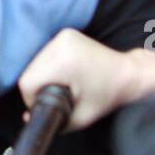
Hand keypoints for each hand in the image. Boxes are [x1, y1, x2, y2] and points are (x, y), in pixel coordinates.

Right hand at [18, 29, 154, 131]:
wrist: (127, 74)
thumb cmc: (108, 95)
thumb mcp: (80, 117)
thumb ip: (52, 119)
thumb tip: (27, 117)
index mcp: (63, 60)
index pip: (27, 82)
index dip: (33, 99)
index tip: (49, 103)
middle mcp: (60, 43)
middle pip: (29, 71)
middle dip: (39, 88)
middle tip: (59, 96)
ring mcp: (62, 36)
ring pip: (35, 62)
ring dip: (43, 77)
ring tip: (64, 84)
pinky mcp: (64, 35)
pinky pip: (44, 55)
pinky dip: (49, 67)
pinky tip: (64, 74)